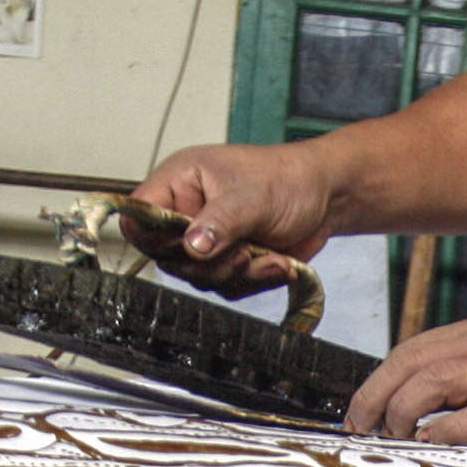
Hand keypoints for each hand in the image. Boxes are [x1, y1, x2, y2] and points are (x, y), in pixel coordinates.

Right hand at [132, 141, 337, 263]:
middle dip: (208, 263)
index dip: (152, 236)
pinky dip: (253, 281)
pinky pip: (226, 287)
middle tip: (242, 252)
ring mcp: (207, 241)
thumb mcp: (252, 197)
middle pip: (167, 256)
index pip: (139, 215)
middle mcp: (186, 213)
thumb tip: (191, 246)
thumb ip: (220, 222)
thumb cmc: (288, 179)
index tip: (185, 246)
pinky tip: (277, 264)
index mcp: (180, 183)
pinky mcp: (227, 263)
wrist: (326, 198)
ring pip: (198, 277)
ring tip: (267, 256)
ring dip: (236, 274)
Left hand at [347, 318, 466, 453]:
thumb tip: (402, 408)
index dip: (376, 382)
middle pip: (414, 362)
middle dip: (378, 397)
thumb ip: (459, 380)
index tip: (358, 414)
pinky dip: (445, 429)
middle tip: (364, 430)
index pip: (411, 350)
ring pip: (437, 381)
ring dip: (406, 412)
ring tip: (398, 438)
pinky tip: (433, 442)